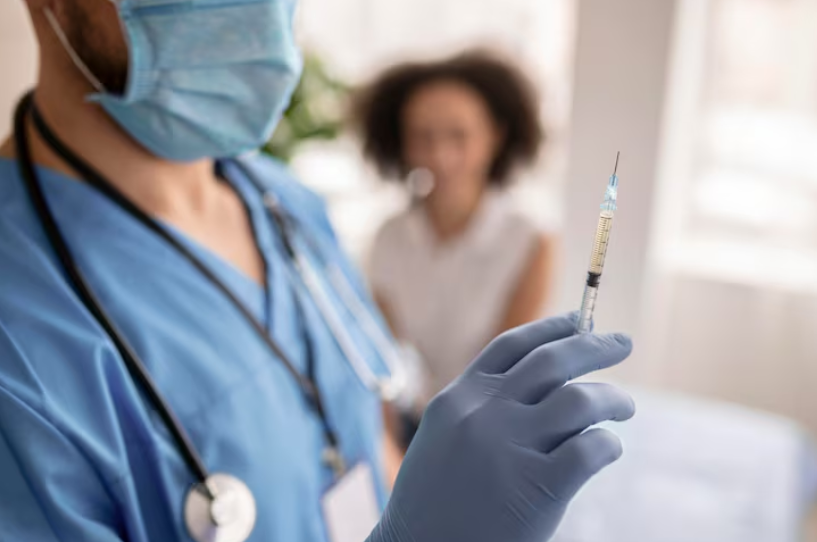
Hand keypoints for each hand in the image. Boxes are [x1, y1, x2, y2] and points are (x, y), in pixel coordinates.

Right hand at [369, 313, 633, 541]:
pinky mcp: (537, 489)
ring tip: (625, 407)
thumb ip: (481, 406)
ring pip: (580, 401)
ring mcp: (510, 449)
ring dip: (612, 399)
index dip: (552, 328)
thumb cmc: (433, 500)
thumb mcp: (444, 437)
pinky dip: (608, 444)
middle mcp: (484, 415)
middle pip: (552, 362)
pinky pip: (590, 449)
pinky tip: (608, 449)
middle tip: (622, 342)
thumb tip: (540, 381)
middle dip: (594, 346)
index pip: (513, 346)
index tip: (581, 319)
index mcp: (460, 399)